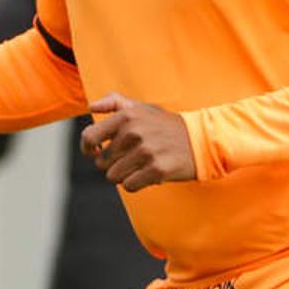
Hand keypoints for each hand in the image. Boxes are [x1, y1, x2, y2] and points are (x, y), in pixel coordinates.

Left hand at [80, 94, 195, 189]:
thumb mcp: (142, 108)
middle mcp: (134, 132)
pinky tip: (148, 174)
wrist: (201, 141)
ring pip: (113, 176)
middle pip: (102, 161)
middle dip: (114, 163)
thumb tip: (92, 107)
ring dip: (125, 175)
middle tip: (133, 157)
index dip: (87, 148)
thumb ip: (115, 103)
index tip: (94, 152)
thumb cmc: (167, 126)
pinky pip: (129, 185)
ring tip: (141, 165)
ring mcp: (145, 152)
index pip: (89, 137)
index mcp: (126, 116)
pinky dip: (136, 184)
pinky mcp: (156, 170)